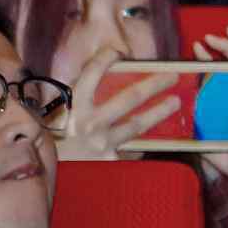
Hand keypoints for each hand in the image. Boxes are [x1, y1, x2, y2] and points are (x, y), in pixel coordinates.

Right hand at [60, 53, 182, 160]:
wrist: (52, 175)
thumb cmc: (63, 143)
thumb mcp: (65, 119)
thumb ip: (82, 103)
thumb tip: (106, 81)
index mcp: (75, 110)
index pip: (89, 77)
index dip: (103, 61)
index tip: (116, 51)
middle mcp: (89, 124)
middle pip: (128, 98)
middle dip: (153, 84)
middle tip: (172, 76)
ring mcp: (102, 144)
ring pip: (137, 124)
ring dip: (160, 111)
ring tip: (175, 102)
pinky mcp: (112, 162)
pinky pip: (133, 148)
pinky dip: (146, 141)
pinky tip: (162, 135)